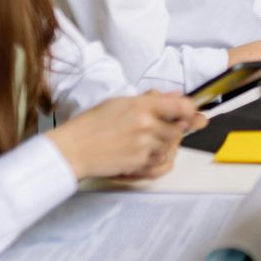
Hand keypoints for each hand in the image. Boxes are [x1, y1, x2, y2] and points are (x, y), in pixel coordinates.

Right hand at [49, 92, 201, 180]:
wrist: (72, 149)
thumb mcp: (120, 102)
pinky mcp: (139, 164)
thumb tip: (175, 96)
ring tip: (144, 143)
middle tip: (160, 129)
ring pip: (170, 147)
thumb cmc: (91, 124)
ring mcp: (144, 146)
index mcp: (142, 106)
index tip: (187, 114)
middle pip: (179, 129)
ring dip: (164, 146)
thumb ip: (151, 100)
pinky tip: (146, 155)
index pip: (182, 107)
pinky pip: (161, 163)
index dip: (188, 111)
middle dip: (173, 130)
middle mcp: (147, 125)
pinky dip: (158, 160)